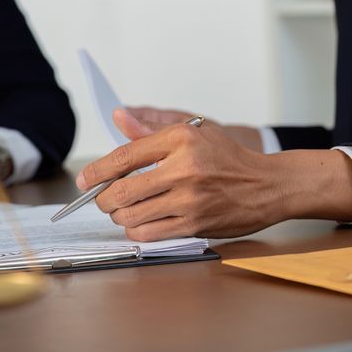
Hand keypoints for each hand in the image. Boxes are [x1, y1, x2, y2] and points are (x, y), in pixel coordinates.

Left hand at [78, 109, 351, 240]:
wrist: (267, 185)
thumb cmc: (228, 158)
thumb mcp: (195, 132)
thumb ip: (152, 129)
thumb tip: (118, 117)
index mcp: (181, 139)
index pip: (124, 156)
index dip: (97, 171)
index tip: (84, 180)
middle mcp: (184, 168)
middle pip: (121, 190)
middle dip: (104, 199)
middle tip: (104, 199)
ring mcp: (189, 199)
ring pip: (131, 216)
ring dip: (120, 217)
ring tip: (125, 211)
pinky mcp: (195, 224)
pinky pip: (148, 234)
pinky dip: (136, 231)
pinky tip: (140, 224)